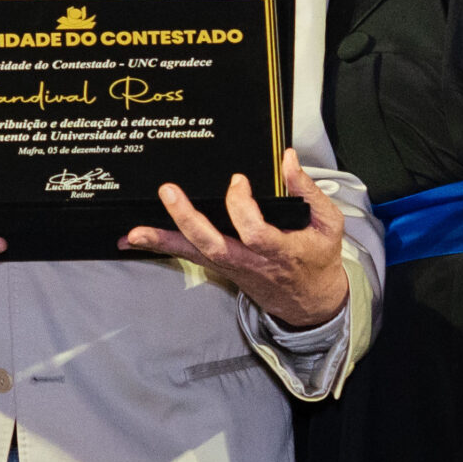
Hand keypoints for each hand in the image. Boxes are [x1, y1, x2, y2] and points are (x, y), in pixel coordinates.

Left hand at [118, 150, 349, 328]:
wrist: (309, 302)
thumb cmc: (318, 260)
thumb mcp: (328, 224)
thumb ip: (308, 191)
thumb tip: (288, 159)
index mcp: (278, 250)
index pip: (254, 232)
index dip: (241, 207)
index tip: (238, 181)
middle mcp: (250, 261)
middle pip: (212, 244)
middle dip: (188, 219)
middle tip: (169, 192)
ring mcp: (232, 266)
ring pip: (194, 253)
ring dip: (162, 240)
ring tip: (134, 231)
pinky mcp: (220, 266)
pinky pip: (188, 255)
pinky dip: (160, 246)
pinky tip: (134, 238)